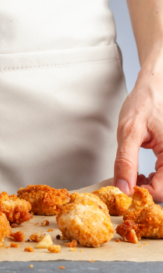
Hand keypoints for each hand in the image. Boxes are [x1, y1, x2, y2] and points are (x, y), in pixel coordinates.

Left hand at [114, 58, 162, 202]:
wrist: (154, 87)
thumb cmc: (145, 103)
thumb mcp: (129, 132)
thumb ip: (126, 162)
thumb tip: (122, 188)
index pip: (162, 191)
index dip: (141, 194)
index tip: (123, 189)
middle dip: (146, 191)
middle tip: (128, 182)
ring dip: (151, 186)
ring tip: (134, 177)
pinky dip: (155, 179)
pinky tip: (142, 173)